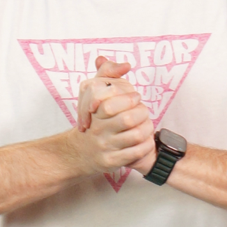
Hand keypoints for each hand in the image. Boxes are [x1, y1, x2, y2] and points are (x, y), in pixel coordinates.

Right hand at [69, 57, 155, 173]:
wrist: (79, 152)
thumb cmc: (94, 119)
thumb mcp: (94, 93)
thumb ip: (108, 73)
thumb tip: (125, 64)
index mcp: (94, 112)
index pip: (111, 104)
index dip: (129, 99)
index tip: (136, 97)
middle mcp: (98, 130)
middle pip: (127, 119)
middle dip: (142, 114)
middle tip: (145, 112)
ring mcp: (104, 147)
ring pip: (135, 136)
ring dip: (147, 129)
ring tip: (148, 125)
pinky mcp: (111, 161)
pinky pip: (136, 152)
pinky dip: (146, 145)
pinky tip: (146, 139)